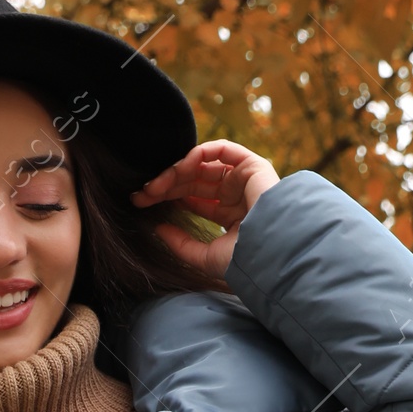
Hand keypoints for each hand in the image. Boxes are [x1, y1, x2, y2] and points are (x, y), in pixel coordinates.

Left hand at [132, 140, 280, 282]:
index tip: (143, 202)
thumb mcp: (203, 256)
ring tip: (156, 185)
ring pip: (202, 166)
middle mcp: (237, 195)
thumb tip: (158, 229)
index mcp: (230, 216)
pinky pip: (221, 149)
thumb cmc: (243, 262)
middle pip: (193, 182)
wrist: (270, 254)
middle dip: (166, 185)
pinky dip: (197, 154)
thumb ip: (180, 243)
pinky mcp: (252, 165)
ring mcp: (244, 179)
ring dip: (176, 172)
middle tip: (142, 194)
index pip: (193, 199)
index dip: (168, 198)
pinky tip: (179, 168)